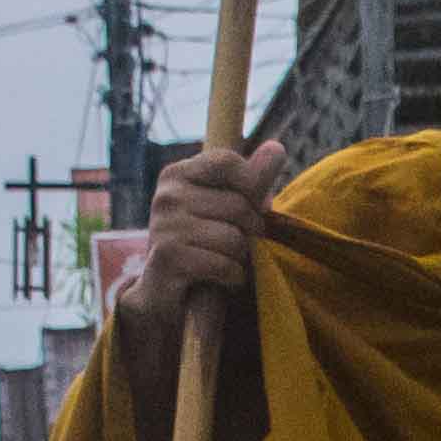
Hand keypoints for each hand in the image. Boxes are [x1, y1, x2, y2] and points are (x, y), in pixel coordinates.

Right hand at [114, 140, 287, 309]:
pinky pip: (224, 265)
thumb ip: (252, 179)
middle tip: (236, 244)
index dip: (251, 185)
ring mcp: (164, 227)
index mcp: (177, 174)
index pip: (228, 162)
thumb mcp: (225, 207)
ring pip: (234, 238)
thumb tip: (277, 147)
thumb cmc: (201, 244)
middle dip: (250, 231)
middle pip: (239, 205)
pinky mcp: (169, 259)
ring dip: (240, 258)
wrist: (163, 292)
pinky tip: (221, 279)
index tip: (249, 206)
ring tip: (225, 262)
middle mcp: (166, 196)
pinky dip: (232, 277)